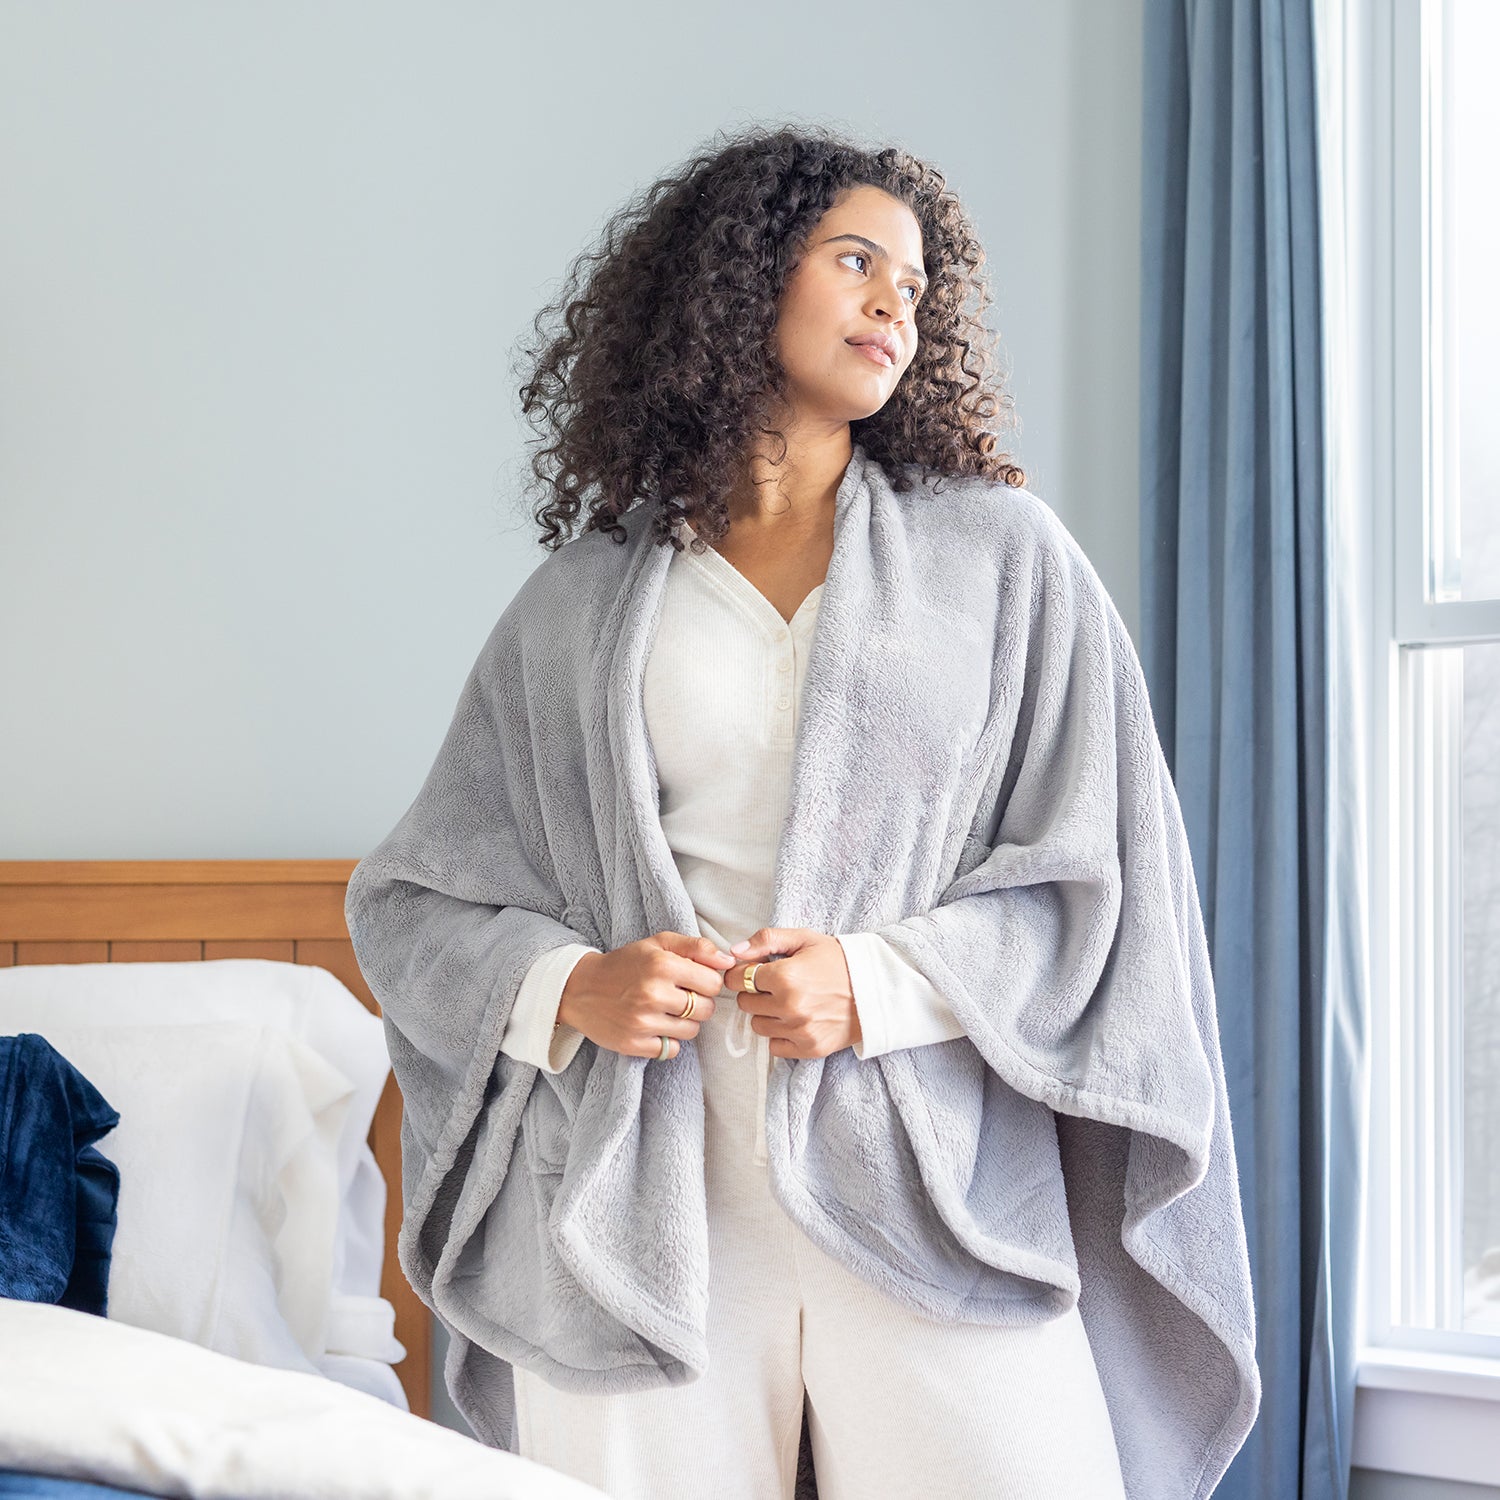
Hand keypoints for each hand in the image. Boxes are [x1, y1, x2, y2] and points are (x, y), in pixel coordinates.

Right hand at [559, 932, 734, 1059]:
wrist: (580, 988)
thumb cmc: (625, 964)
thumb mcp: (658, 944)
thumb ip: (696, 947)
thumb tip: (729, 961)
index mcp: (662, 965)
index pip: (713, 983)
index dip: (706, 983)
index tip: (692, 982)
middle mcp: (653, 994)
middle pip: (706, 1009)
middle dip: (698, 1003)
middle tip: (678, 997)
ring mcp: (643, 1022)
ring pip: (692, 1031)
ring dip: (684, 1023)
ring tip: (665, 1011)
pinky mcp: (633, 1044)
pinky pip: (672, 1050)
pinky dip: (667, 1041)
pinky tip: (653, 1026)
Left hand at [725, 927, 861, 1058]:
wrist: (877, 989)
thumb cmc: (839, 960)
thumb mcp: (804, 939)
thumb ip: (766, 939)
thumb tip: (735, 951)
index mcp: (785, 976)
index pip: (737, 979)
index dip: (742, 972)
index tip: (754, 970)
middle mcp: (789, 1006)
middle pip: (745, 1003)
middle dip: (755, 992)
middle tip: (775, 985)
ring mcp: (799, 1030)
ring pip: (757, 1026)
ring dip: (767, 1014)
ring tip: (788, 1002)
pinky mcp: (809, 1048)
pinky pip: (774, 1046)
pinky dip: (780, 1035)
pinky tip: (796, 1020)